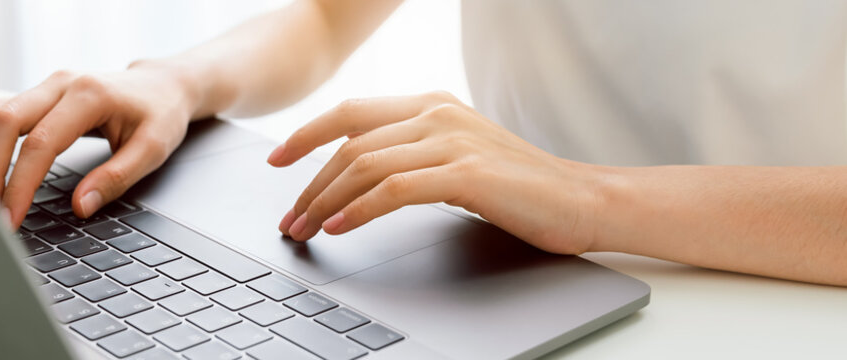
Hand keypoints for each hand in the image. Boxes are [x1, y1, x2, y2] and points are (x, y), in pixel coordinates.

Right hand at [0, 63, 197, 228]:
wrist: (162, 85)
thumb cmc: (160, 114)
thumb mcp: (153, 149)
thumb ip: (116, 178)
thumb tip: (81, 206)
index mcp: (89, 95)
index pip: (38, 143)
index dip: (19, 185)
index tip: (10, 218)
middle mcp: (59, 83)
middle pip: (0, 122)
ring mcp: (43, 86)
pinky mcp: (35, 94)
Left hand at [267, 91, 602, 253]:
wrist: (580, 199)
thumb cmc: (518, 185)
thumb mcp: (457, 153)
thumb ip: (412, 150)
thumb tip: (355, 171)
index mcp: (430, 104)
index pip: (350, 112)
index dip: (306, 134)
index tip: (277, 159)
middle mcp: (436, 114)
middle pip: (348, 143)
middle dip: (309, 183)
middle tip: (290, 217)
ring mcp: (451, 140)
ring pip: (364, 164)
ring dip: (325, 200)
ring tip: (306, 228)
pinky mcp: (465, 173)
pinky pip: (394, 189)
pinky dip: (359, 210)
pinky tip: (340, 227)